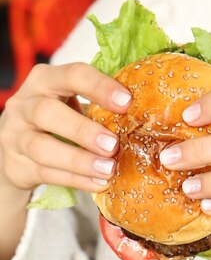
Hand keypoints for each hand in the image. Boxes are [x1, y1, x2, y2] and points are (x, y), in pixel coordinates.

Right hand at [0, 62, 131, 193]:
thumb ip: (97, 104)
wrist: (16, 146)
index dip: (99, 87)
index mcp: (45, 80)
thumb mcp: (69, 101)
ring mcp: (16, 136)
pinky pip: (46, 174)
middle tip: (113, 145)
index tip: (126, 102)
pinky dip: (75, 180)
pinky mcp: (16, 165)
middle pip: (47, 112)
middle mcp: (25, 104)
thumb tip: (144, 115)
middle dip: (82, 130)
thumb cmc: (57, 119)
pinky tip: (98, 184)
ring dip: (79, 160)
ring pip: (42, 148)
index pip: (72, 75)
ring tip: (108, 169)